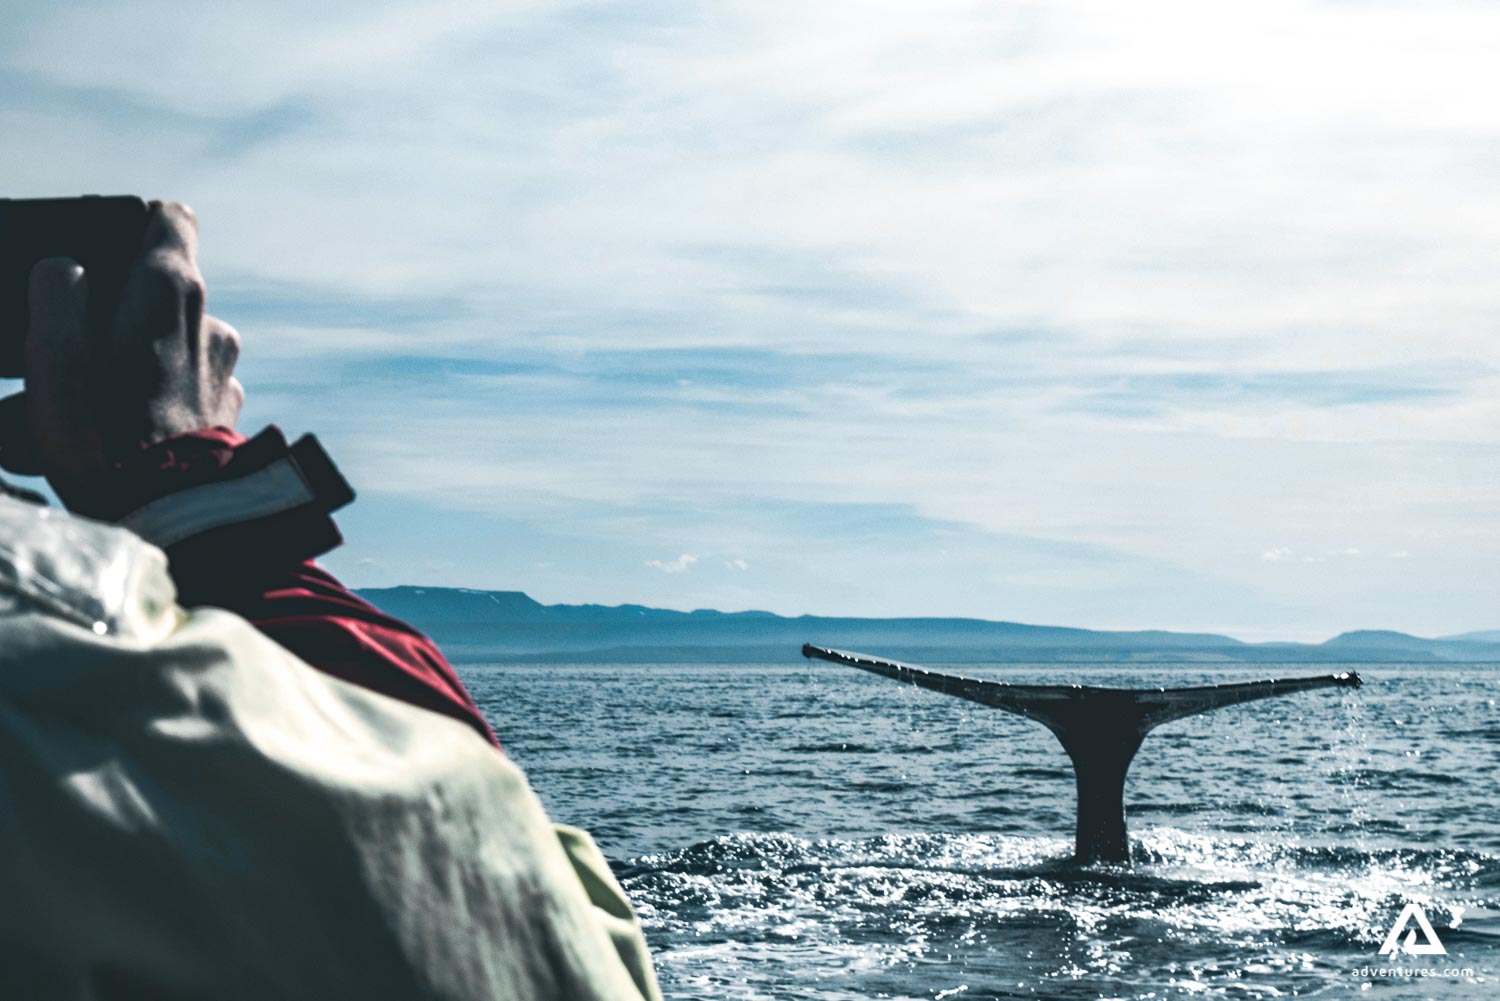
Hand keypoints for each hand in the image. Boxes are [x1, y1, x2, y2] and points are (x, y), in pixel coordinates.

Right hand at [0, 201, 243, 515]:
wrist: (173, 520)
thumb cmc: (103, 437)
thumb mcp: (54, 357)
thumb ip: (57, 295)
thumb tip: (65, 269)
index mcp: (171, 293)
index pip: (172, 220)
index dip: (135, 227)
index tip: (102, 256)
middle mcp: (211, 323)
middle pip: (164, 291)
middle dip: (121, 313)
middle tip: (78, 357)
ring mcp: (225, 370)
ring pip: (173, 345)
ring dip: (138, 363)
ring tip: (93, 407)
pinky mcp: (229, 412)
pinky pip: (188, 390)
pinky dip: (159, 401)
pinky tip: (124, 434)